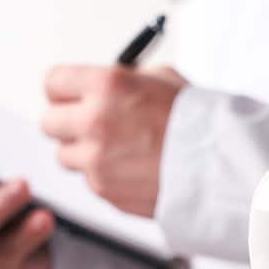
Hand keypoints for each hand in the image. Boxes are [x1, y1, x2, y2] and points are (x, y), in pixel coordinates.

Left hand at [40, 65, 186, 216]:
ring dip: (85, 153)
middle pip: (49, 122)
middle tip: (90, 125)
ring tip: (118, 151)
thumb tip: (102, 86)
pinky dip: (106, 177)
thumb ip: (123, 80)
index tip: (70, 96)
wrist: (219, 165)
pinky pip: (91, 181)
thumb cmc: (198, 121)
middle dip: (67, 123)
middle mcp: (93, 121)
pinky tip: (134, 170)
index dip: (63, 90)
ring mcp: (96, 160)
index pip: (53, 82)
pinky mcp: (104, 189)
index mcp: (106, 86)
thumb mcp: (163, 79)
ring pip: (66, 156)